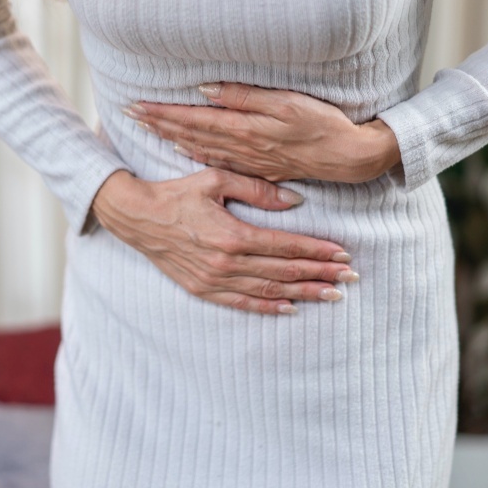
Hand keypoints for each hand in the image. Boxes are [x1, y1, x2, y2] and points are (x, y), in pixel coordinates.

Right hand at [90, 169, 359, 315]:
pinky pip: (242, 303)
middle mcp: (226, 262)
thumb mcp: (216, 178)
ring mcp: (214, 280)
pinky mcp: (202, 289)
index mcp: (232, 234)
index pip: (286, 246)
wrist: (137, 217)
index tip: (342, 254)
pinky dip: (269, 307)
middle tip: (350, 277)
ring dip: (303, 293)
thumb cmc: (177, 193)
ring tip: (332, 294)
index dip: (317, 251)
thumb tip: (295, 201)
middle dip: (320, 274)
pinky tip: (291, 308)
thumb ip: (258, 189)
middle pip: (284, 272)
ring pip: (269, 290)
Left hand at [122, 82, 401, 183]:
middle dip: (158, 124)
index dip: (162, 112)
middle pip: (189, 133)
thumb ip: (243, 97)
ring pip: (199, 148)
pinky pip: (217, 162)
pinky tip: (182, 152)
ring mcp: (246, 160)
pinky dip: (195, 154)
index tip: (135, 106)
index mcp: (242, 127)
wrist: (347, 158)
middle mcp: (239, 146)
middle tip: (128, 115)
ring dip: (171, 138)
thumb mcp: (285, 103)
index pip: (191, 118)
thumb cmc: (321, 123)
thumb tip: (203, 90)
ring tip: (147, 129)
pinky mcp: (257, 169)